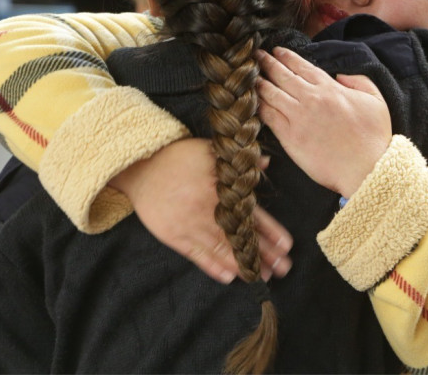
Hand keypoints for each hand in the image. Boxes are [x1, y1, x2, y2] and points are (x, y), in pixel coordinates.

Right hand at [110, 138, 292, 282]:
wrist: (140, 168)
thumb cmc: (177, 157)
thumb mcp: (208, 151)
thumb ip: (236, 160)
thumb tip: (264, 163)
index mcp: (219, 190)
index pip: (251, 214)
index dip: (270, 231)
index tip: (287, 246)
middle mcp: (207, 211)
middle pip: (240, 237)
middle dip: (263, 254)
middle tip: (283, 269)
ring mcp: (190, 226)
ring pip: (221, 250)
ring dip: (242, 265)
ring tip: (261, 277)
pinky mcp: (174, 237)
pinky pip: (196, 256)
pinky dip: (212, 267)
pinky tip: (228, 277)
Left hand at [256, 47, 391, 197]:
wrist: (368, 168)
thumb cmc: (375, 137)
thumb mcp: (375, 100)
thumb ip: (358, 81)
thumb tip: (340, 75)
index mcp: (330, 89)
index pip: (302, 67)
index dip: (287, 57)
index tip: (276, 51)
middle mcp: (311, 99)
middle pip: (282, 76)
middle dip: (267, 63)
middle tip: (256, 56)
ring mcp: (298, 118)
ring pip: (271, 94)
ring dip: (259, 83)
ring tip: (250, 76)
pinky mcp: (290, 138)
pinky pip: (269, 117)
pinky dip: (259, 107)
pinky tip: (252, 102)